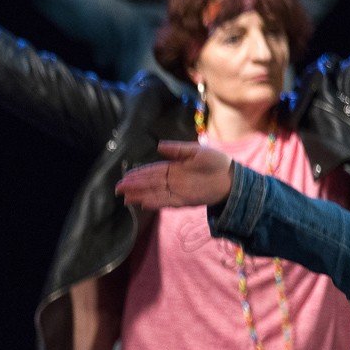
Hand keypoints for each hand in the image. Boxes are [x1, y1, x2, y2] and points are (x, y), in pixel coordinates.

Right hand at [114, 140, 233, 209]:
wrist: (232, 178)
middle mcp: (172, 180)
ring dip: (139, 196)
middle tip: (118, 188)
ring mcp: (177, 191)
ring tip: (125, 199)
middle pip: (149, 183)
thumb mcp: (196, 151)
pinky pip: (165, 202)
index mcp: (173, 167)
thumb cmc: (216, 162)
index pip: (151, 171)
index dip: (138, 174)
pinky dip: (154, 203)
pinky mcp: (183, 201)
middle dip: (133, 186)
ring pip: (153, 193)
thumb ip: (177, 149)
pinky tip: (143, 203)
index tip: (125, 177)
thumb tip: (158, 145)